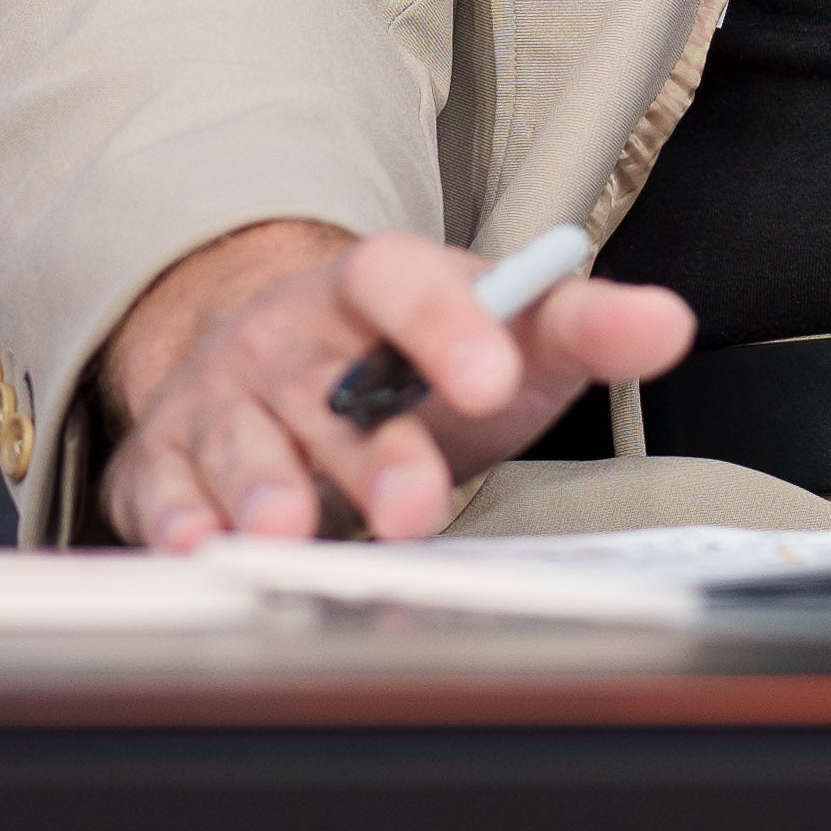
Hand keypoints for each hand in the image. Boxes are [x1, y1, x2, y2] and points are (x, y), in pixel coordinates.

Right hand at [91, 219, 700, 546]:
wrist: (287, 358)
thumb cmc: (409, 358)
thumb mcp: (507, 336)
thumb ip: (584, 329)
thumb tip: (668, 323)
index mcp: (376, 288)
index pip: (405, 282)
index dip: (446, 326)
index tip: (491, 375)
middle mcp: (290, 338)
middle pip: (324, 385)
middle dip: (368, 450)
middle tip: (416, 504)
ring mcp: (223, 397)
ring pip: (237, 438)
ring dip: (262, 487)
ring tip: (290, 532)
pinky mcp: (169, 459)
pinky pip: (162, 487)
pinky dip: (175, 518)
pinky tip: (199, 547)